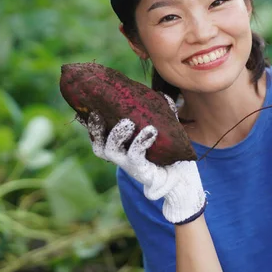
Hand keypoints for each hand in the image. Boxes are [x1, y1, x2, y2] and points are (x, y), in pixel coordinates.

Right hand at [78, 94, 205, 224]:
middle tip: (99, 114)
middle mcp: (120, 157)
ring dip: (116, 135)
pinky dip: (141, 141)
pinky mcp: (140, 169)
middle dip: (96, 130)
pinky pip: (135, 155)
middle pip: (99, 147)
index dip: (92, 126)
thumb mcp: (164, 130)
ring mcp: (128, 164)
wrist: (179, 177)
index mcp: (120, 147)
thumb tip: (163, 94)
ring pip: (111, 151)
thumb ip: (163, 113)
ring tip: (128, 123)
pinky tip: (151, 131)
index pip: (99, 138)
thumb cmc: (167, 153)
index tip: (92, 110)